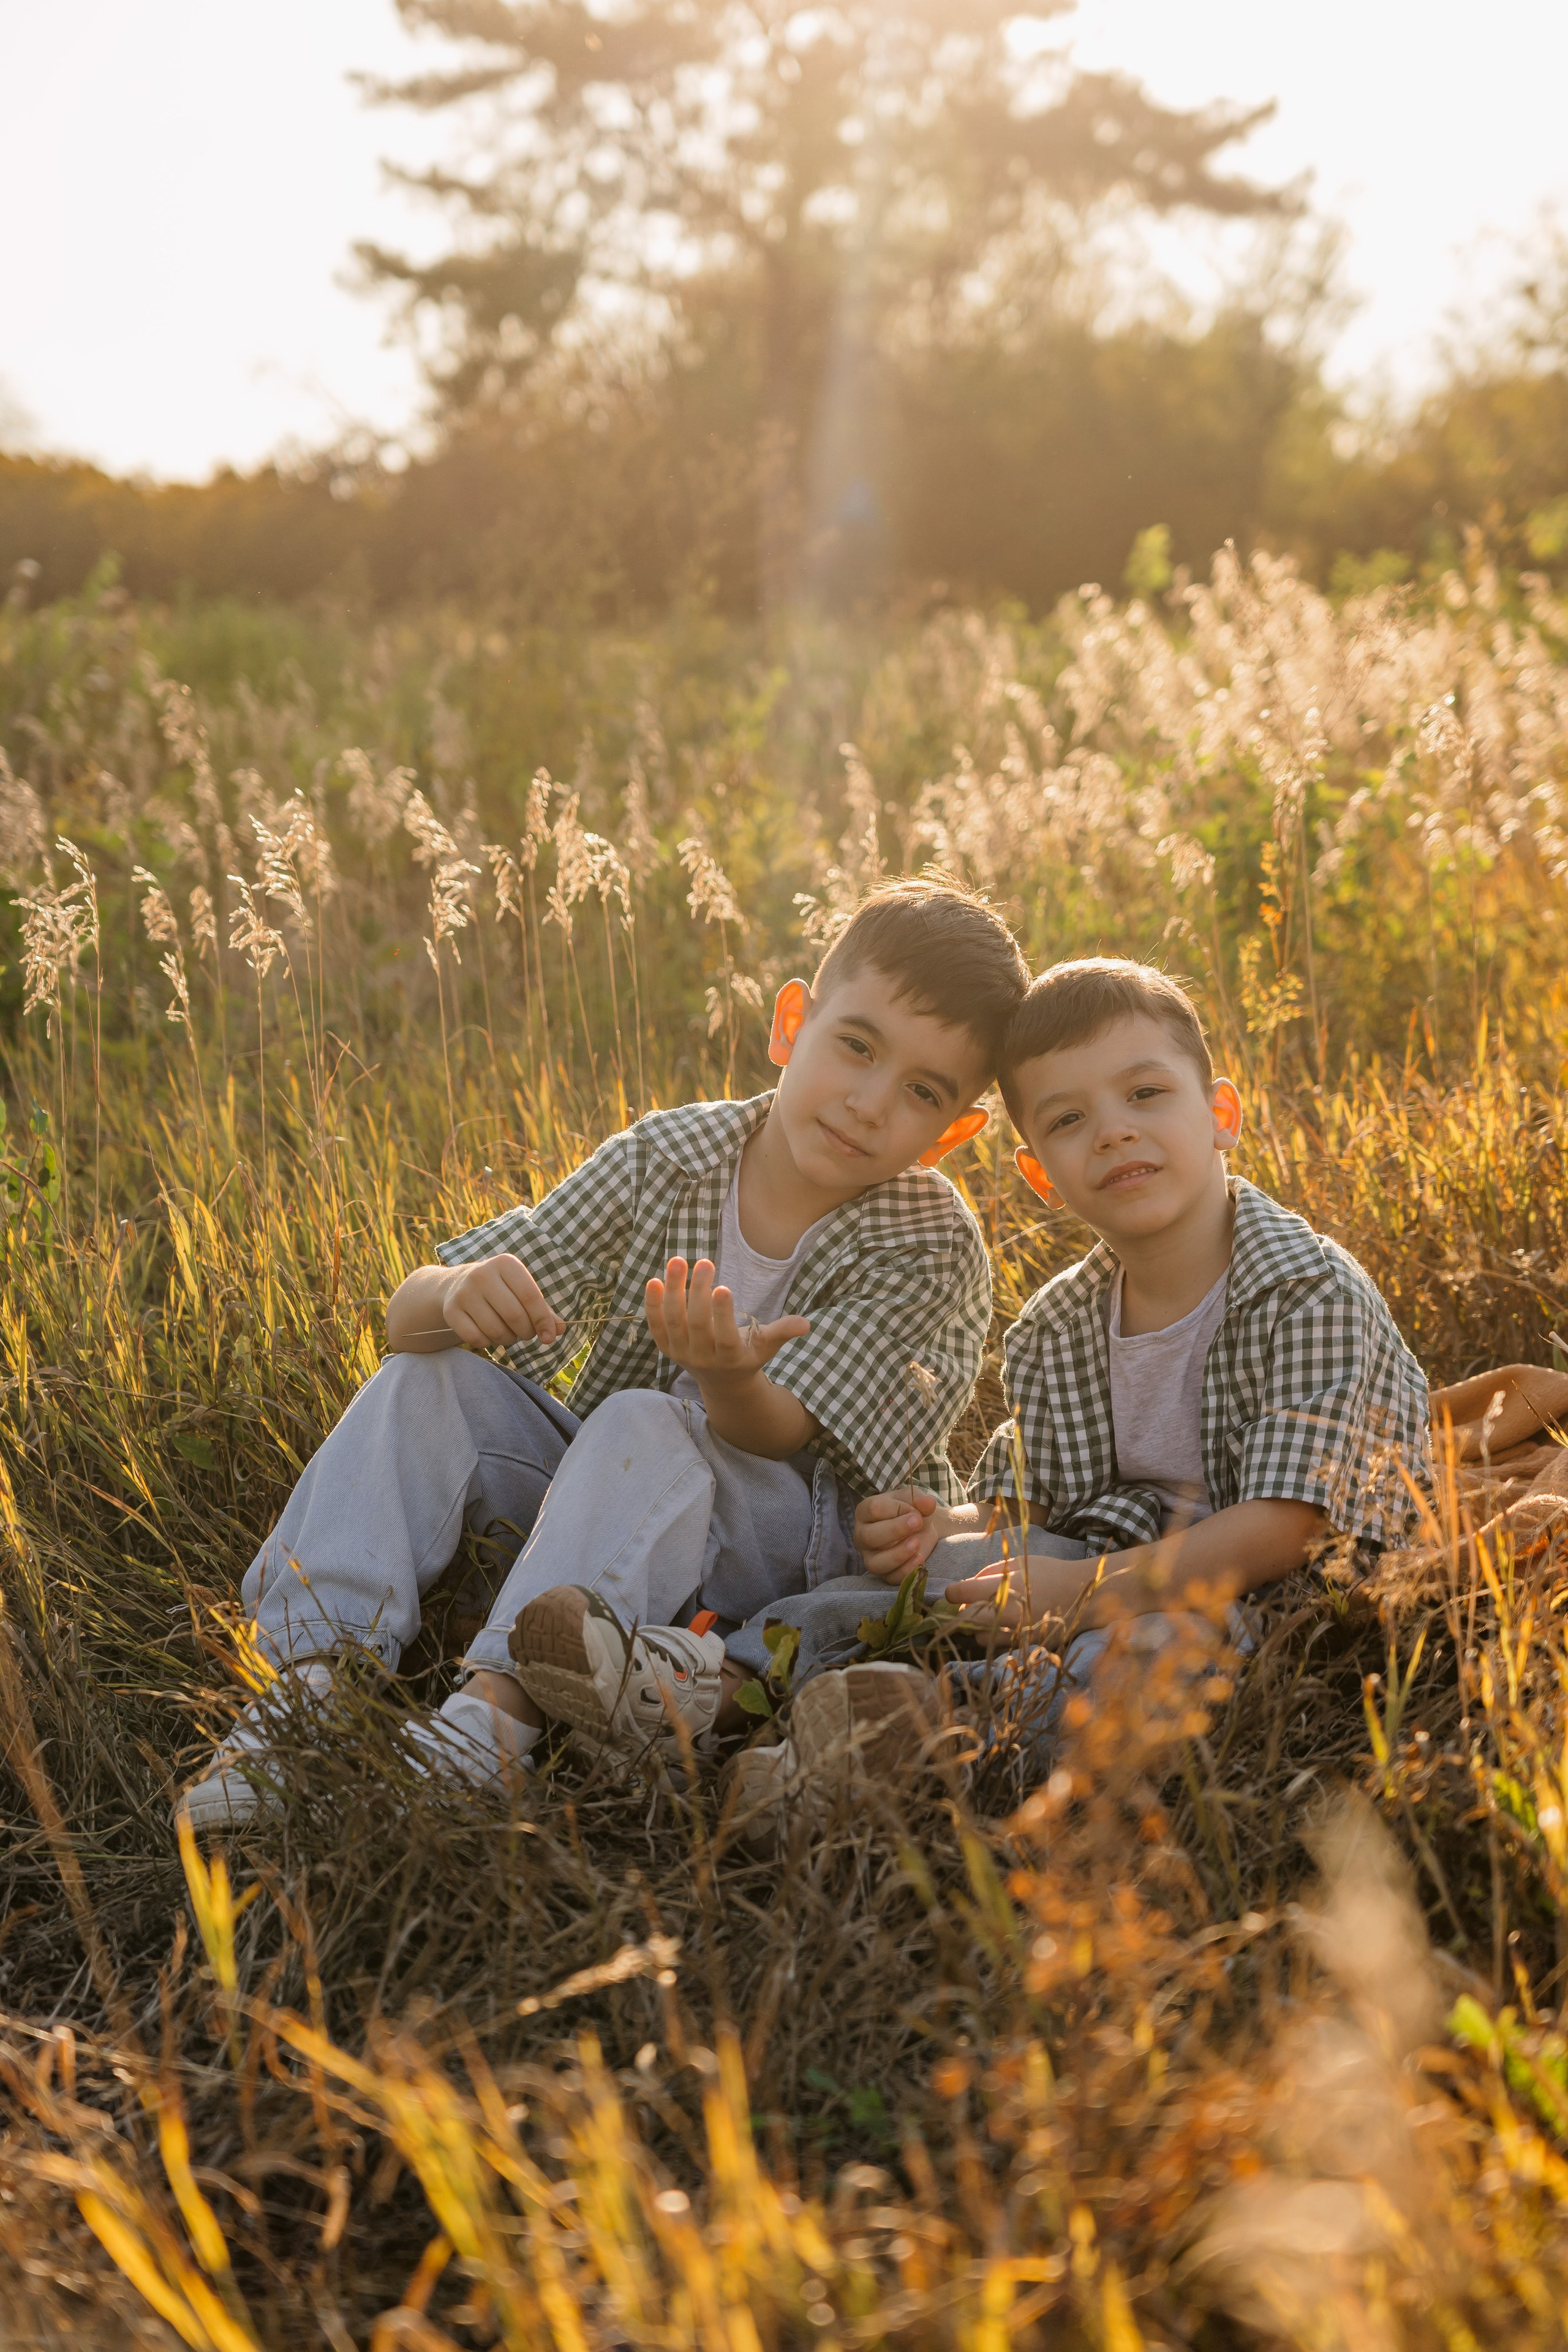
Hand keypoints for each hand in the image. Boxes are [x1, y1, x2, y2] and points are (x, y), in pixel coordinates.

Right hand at [442, 1253, 564, 1350]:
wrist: (457, 1285)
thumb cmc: (501, 1290)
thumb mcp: (522, 1291)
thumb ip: (543, 1310)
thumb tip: (560, 1329)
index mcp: (506, 1264)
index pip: (530, 1296)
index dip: (543, 1320)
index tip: (549, 1337)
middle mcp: (482, 1274)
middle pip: (514, 1316)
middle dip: (526, 1332)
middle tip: (525, 1333)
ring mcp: (464, 1292)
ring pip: (496, 1330)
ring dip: (508, 1339)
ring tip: (508, 1333)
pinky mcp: (451, 1310)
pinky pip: (476, 1338)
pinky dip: (488, 1343)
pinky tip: (488, 1334)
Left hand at [644, 1257, 809, 1384]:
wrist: (721, 1381)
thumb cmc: (748, 1354)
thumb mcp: (767, 1345)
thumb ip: (782, 1332)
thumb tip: (806, 1324)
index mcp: (730, 1358)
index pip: (724, 1337)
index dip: (721, 1314)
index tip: (722, 1287)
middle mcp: (703, 1359)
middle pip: (696, 1325)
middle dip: (698, 1292)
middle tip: (706, 1262)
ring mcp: (682, 1354)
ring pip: (674, 1321)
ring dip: (673, 1291)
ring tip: (678, 1261)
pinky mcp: (667, 1348)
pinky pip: (656, 1326)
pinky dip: (652, 1305)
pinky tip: (654, 1280)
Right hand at [854, 1486, 946, 1582]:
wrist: (920, 1529)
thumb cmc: (910, 1511)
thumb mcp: (915, 1500)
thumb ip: (921, 1500)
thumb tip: (928, 1503)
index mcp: (865, 1511)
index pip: (873, 1509)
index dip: (896, 1509)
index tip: (915, 1510)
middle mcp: (862, 1535)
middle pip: (869, 1536)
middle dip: (895, 1530)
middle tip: (917, 1523)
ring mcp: (870, 1556)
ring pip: (875, 1563)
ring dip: (898, 1554)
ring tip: (916, 1543)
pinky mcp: (883, 1573)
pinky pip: (890, 1578)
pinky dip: (906, 1571)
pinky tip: (919, 1560)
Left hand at [944, 1559, 1069, 1639]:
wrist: (1082, 1593)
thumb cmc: (1048, 1573)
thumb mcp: (1017, 1562)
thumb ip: (987, 1573)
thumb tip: (965, 1586)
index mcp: (1001, 1588)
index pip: (959, 1594)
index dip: (954, 1592)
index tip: (956, 1592)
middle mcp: (1005, 1614)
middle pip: (966, 1619)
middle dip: (966, 1611)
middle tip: (976, 1603)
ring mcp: (1015, 1633)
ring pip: (979, 1638)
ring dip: (980, 1628)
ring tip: (994, 1615)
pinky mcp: (1025, 1646)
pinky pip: (999, 1646)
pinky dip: (997, 1637)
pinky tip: (1008, 1626)